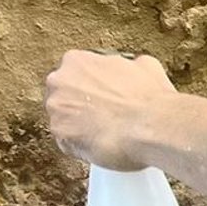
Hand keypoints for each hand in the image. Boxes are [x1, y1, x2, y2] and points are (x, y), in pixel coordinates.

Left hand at [43, 51, 176, 170]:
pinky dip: (81, 145)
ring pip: (63, 119)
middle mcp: (59, 81)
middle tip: (104, 115)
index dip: (91, 87)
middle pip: (63, 94)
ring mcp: (56, 109)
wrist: (150, 127)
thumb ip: (129, 66)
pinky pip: (67, 141)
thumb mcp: (147, 67)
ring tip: (105, 133)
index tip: (104, 97)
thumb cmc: (149, 98)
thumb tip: (133, 70)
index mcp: (77, 61)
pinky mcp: (59, 134)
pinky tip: (102, 144)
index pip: (75, 74)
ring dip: (79, 125)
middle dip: (80, 105)